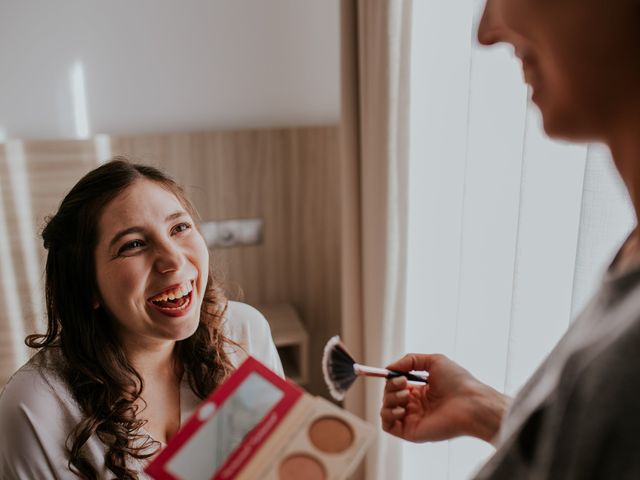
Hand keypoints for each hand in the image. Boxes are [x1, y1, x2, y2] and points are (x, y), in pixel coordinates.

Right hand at [380, 353, 508, 443]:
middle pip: (389, 395)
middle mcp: (415, 406)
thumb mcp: (434, 361)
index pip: (396, 385)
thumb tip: (388, 368)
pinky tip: (403, 408)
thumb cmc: (458, 382)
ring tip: (406, 395)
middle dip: (391, 385)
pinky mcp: (411, 431)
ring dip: (390, 398)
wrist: (471, 403)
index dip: (392, 378)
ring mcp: (412, 419)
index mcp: (421, 391)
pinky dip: (388, 414)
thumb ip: (410, 360)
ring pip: (386, 409)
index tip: (393, 372)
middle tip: (404, 382)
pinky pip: (387, 425)